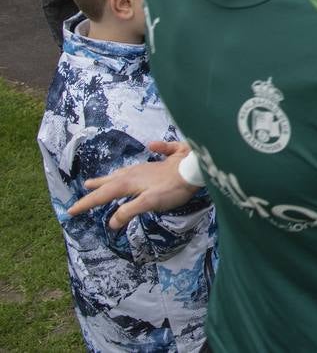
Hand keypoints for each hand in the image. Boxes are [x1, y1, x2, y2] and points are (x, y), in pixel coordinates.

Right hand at [66, 141, 198, 229]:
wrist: (195, 170)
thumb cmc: (173, 188)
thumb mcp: (149, 203)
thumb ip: (129, 211)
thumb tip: (111, 222)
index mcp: (129, 182)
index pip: (103, 195)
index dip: (87, 203)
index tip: (71, 211)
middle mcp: (136, 172)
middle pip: (111, 181)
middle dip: (96, 188)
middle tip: (83, 190)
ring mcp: (150, 166)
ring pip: (125, 171)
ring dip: (112, 176)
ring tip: (102, 179)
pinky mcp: (166, 161)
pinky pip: (156, 153)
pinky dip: (151, 151)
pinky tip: (150, 145)